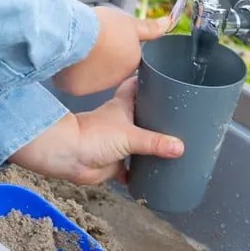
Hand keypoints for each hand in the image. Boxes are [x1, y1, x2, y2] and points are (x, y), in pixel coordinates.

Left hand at [8, 78, 182, 183]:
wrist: (69, 156)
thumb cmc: (94, 135)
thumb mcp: (129, 135)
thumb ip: (155, 142)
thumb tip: (180, 147)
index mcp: (123, 105)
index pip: (137, 85)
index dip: (149, 80)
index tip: (165, 76)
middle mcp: (122, 121)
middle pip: (142, 113)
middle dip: (156, 114)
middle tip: (179, 114)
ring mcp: (118, 142)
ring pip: (138, 141)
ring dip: (151, 144)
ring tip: (174, 144)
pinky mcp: (115, 162)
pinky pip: (131, 168)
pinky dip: (140, 171)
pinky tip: (155, 174)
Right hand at [52, 4, 169, 96]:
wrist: (77, 36)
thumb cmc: (103, 27)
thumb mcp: (129, 24)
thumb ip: (149, 28)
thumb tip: (167, 24)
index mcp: (131, 62)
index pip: (127, 59)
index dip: (117, 48)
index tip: (110, 41)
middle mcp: (116, 78)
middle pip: (108, 69)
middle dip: (102, 58)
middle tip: (94, 43)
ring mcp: (96, 85)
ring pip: (91, 76)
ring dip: (87, 67)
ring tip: (81, 49)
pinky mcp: (77, 89)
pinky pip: (75, 82)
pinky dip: (72, 74)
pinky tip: (70, 60)